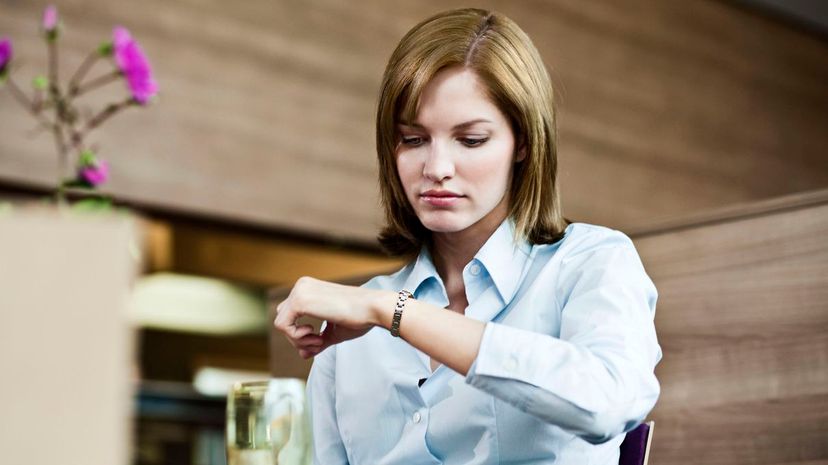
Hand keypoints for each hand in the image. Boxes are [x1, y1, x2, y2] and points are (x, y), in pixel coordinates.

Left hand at [273, 276, 391, 358]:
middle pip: (283, 319)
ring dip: (298, 340)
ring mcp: (299, 291)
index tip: (320, 340)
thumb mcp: (333, 331)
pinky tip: (316, 336)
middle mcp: (301, 285)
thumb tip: (302, 354)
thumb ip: (316, 341)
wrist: (373, 308)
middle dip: (298, 338)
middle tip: (319, 343)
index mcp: (308, 288)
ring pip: (281, 324)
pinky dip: (297, 338)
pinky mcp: (300, 301)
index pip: (290, 315)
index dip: (300, 334)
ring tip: (319, 340)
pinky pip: (283, 326)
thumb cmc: (359, 318)